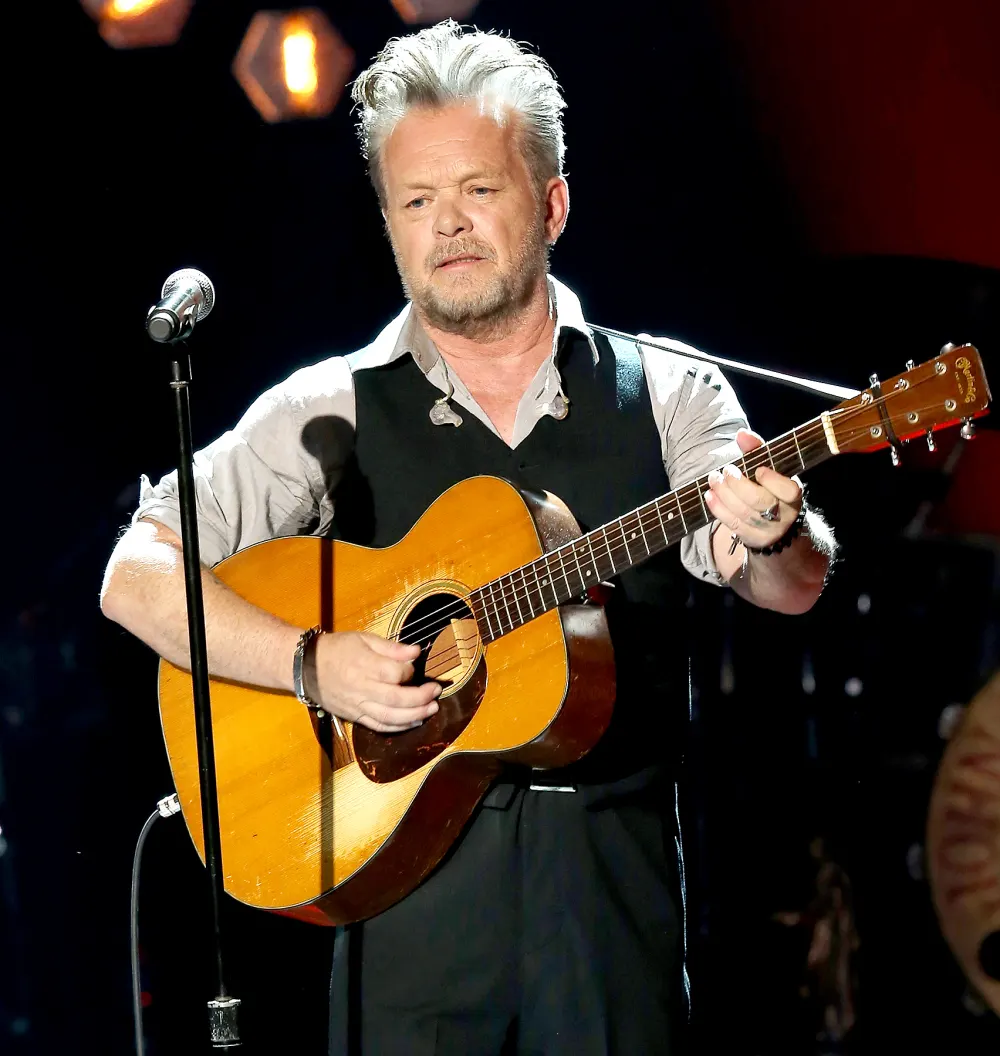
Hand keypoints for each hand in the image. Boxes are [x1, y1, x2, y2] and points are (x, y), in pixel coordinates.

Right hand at [309, 631, 439, 732]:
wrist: (306, 667)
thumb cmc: (338, 649)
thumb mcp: (364, 639)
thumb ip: (391, 647)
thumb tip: (416, 652)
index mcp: (363, 665)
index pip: (394, 673)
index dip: (410, 671)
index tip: (414, 665)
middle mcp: (361, 688)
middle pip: (396, 699)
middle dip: (421, 698)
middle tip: (436, 692)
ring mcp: (357, 706)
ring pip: (389, 718)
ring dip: (415, 716)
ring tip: (432, 709)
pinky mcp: (354, 717)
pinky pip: (379, 726)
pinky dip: (399, 727)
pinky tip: (414, 722)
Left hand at [704, 428, 802, 550]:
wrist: (776, 526)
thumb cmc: (771, 489)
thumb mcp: (771, 469)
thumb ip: (758, 450)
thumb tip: (742, 434)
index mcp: (793, 496)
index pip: (788, 490)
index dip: (772, 480)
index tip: (758, 469)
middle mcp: (783, 515)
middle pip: (758, 501)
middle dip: (738, 484)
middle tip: (726, 471)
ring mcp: (767, 530)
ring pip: (742, 512)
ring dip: (723, 494)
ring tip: (713, 479)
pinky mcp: (751, 539)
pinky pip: (732, 524)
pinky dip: (718, 508)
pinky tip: (709, 495)